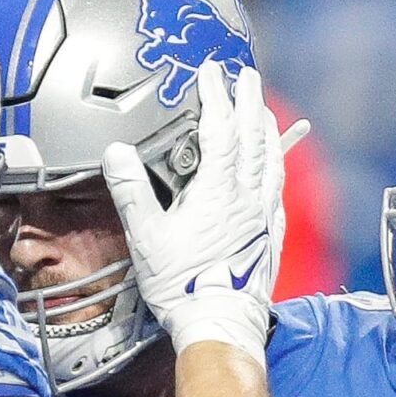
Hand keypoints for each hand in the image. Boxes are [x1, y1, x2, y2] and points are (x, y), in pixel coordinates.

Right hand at [102, 63, 292, 363]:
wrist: (221, 324)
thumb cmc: (183, 286)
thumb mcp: (146, 238)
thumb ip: (131, 192)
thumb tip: (116, 152)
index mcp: (216, 191)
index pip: (220, 130)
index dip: (216, 96)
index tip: (212, 72)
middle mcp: (247, 197)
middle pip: (254, 137)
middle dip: (250, 103)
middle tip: (247, 78)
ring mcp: (263, 216)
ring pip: (272, 161)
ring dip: (268, 131)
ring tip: (264, 113)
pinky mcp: (271, 236)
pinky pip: (279, 191)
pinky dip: (277, 169)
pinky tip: (275, 169)